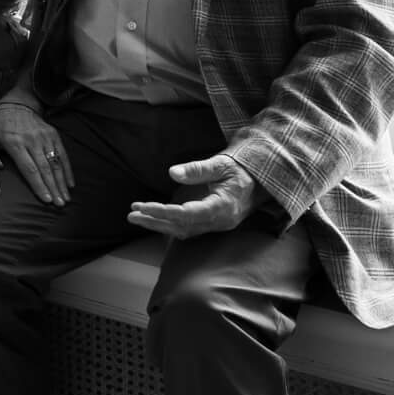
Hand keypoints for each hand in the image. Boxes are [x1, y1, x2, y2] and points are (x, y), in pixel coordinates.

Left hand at [0, 97, 70, 206]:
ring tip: (65, 199)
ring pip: (55, 164)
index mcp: (15, 143)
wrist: (17, 104)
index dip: (38, 185)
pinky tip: (70, 184)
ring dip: (61, 183)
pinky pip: (62, 155)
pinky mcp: (53, 135)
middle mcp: (32, 141)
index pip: (29, 168)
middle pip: (45, 169)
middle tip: (59, 205)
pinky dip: (68, 170)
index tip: (46, 200)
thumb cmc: (1, 124)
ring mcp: (45, 138)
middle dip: (53, 189)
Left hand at [129, 154, 257, 238]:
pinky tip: (155, 221)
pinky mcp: (214, 225)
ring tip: (136, 217)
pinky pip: (190, 229)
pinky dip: (170, 226)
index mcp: (223, 206)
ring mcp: (217, 226)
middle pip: (182, 226)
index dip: (163, 212)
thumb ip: (197, 169)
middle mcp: (219, 221)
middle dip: (155, 221)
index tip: (142, 206)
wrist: (262, 183)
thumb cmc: (242, 171)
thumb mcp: (221, 164)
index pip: (187, 214)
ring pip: (184, 230)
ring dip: (159, 225)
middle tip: (131, 214)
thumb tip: (172, 173)